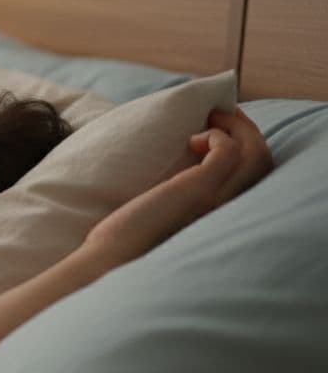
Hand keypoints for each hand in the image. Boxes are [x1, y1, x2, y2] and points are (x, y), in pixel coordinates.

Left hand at [84, 108, 272, 266]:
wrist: (111, 259)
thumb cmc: (127, 239)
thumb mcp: (164, 213)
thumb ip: (181, 194)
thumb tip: (177, 164)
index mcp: (220, 216)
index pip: (254, 177)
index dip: (245, 147)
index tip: (222, 129)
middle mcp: (228, 212)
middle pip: (262, 162)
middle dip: (246, 130)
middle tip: (220, 113)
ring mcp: (218, 202)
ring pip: (254, 153)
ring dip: (236, 127)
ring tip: (210, 117)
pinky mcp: (201, 192)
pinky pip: (228, 151)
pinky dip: (216, 136)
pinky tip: (191, 140)